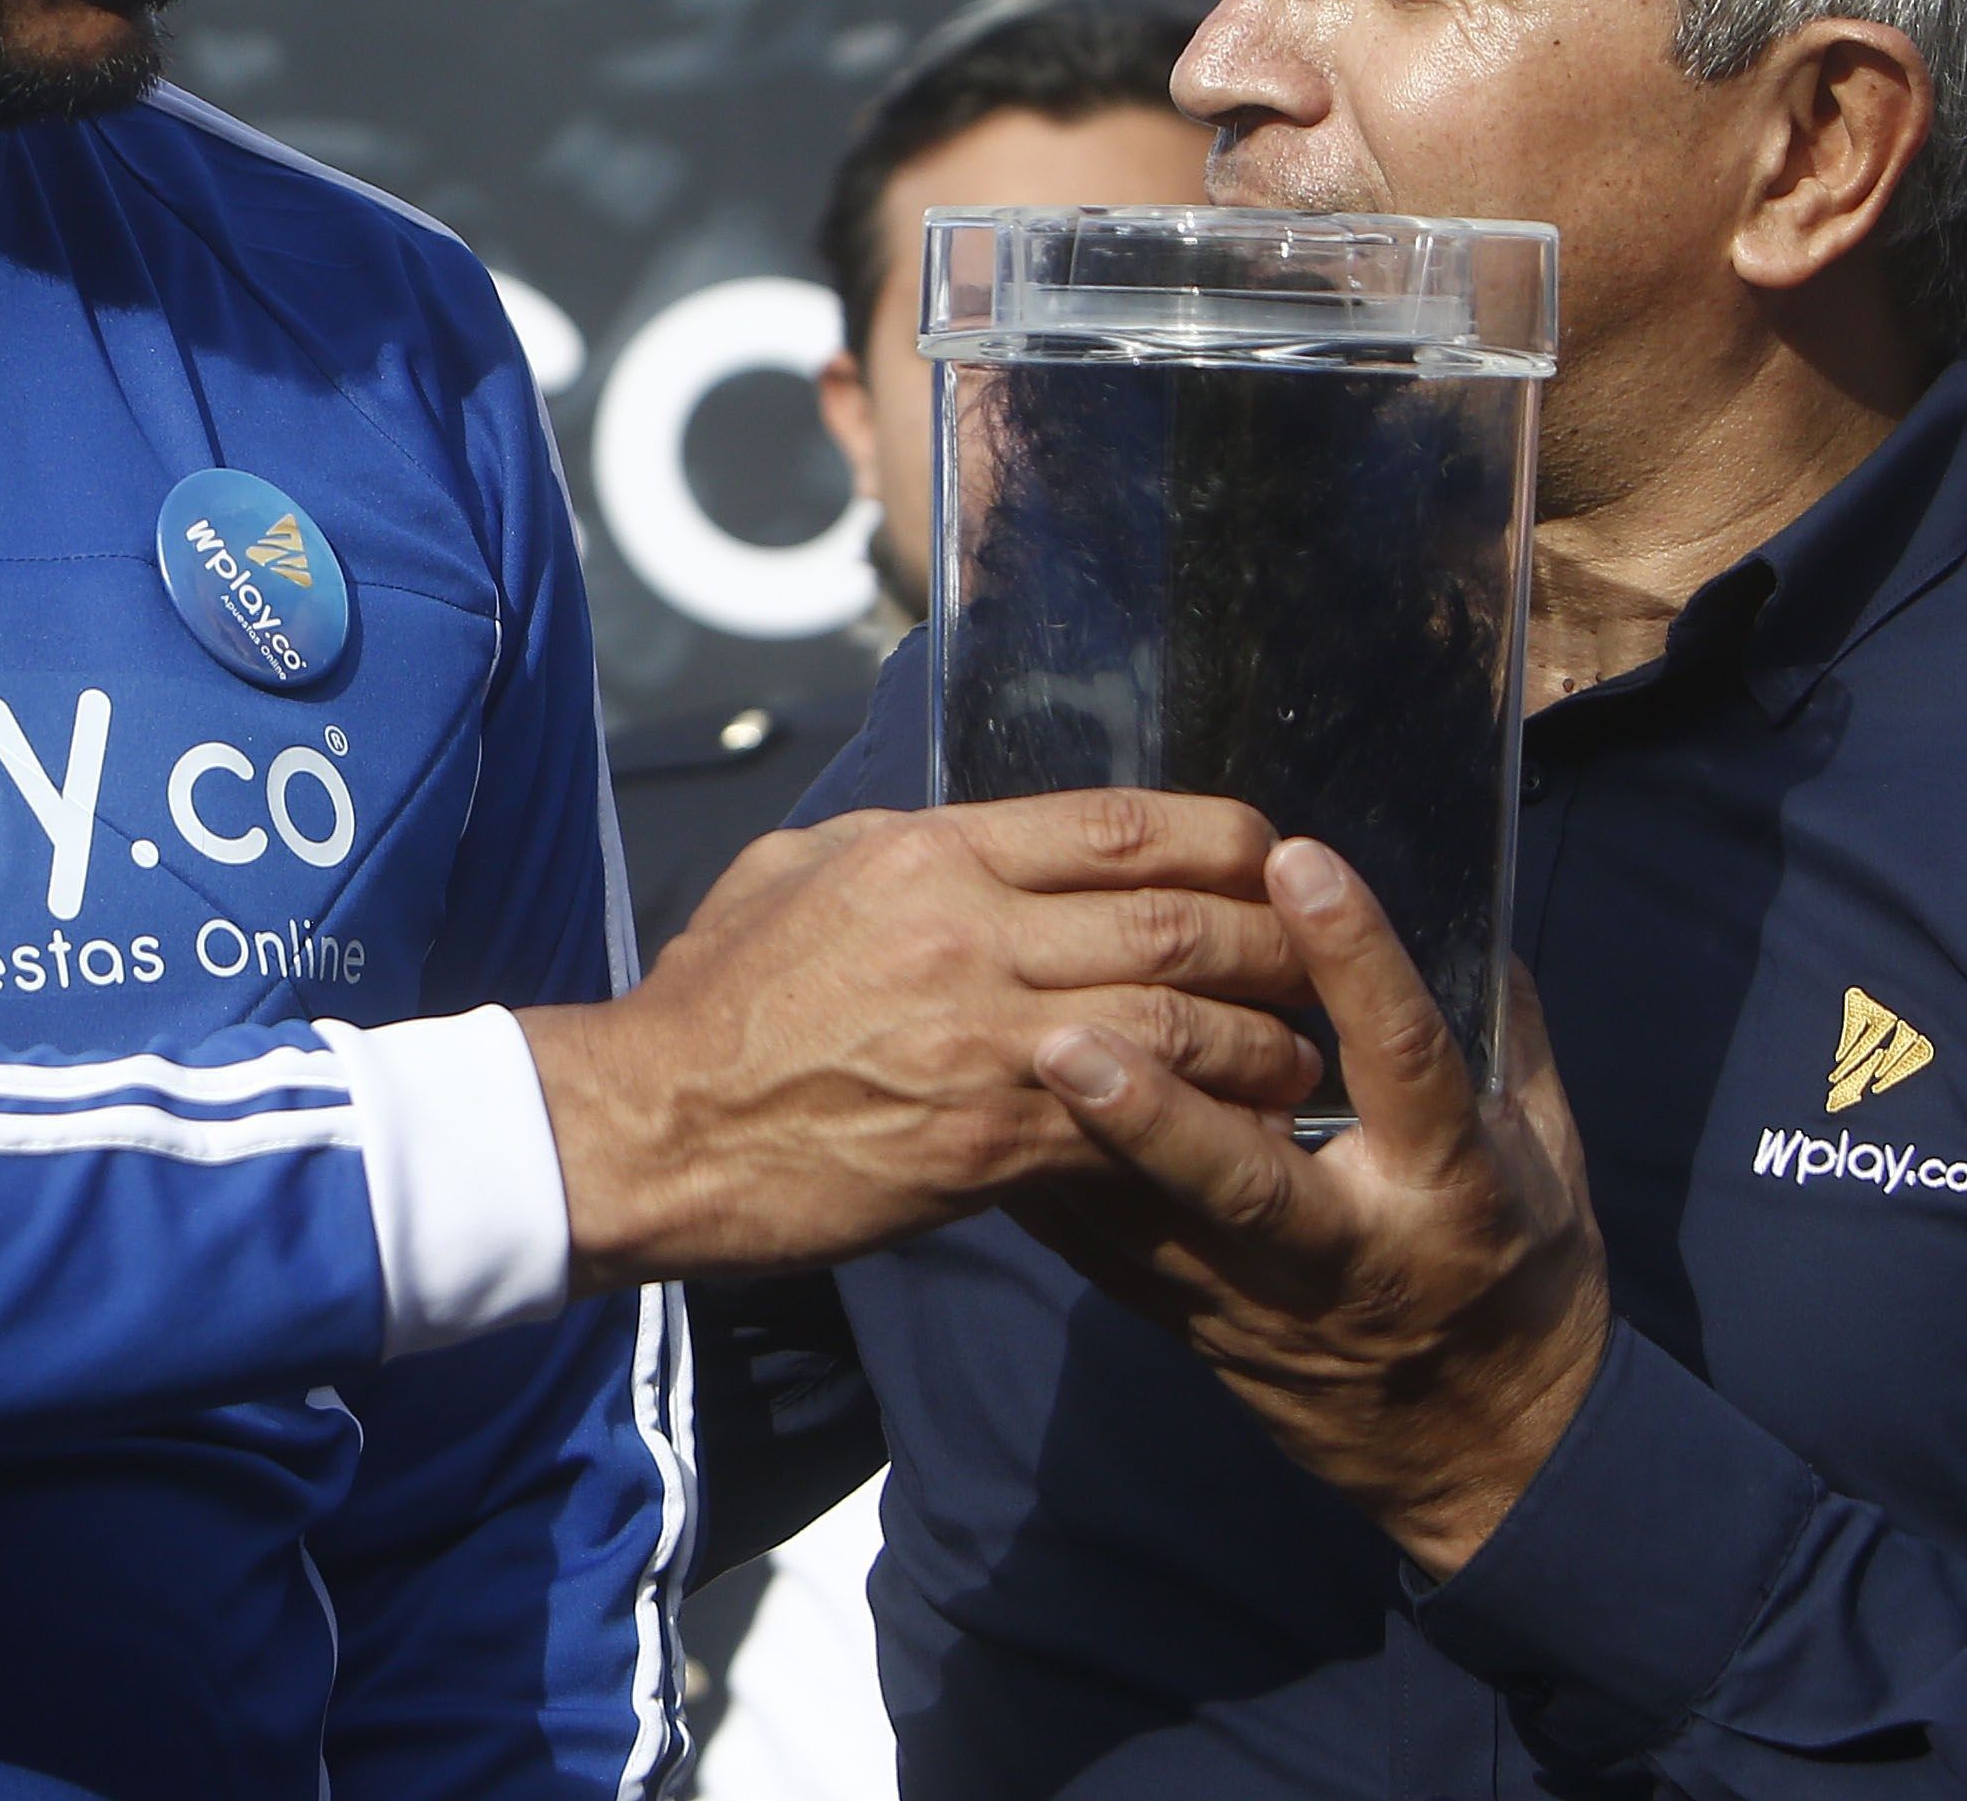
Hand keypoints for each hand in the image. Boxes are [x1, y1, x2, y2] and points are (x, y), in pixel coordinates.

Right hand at [518, 791, 1327, 1292]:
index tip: (1269, 863)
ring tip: (1302, 1061)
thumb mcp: (795, 873)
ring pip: (1175, 1025)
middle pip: (1172, 920)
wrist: (651, 1126)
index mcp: (931, 853)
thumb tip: (966, 833)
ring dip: (1259, 1045)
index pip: (1119, 824)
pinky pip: (1134, 1129)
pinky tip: (1244, 1143)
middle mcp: (969, 930)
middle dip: (1268, 943)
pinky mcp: (984, 1142)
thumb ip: (898, 847)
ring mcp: (983, 1038)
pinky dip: (1203, 1133)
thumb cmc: (713, 1001)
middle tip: (1315, 966)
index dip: (1221, 843)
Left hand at [1011, 836, 1609, 1576]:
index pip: (1406, 1061)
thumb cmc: (1520, 1266)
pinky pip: (1109, 1258)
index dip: (1356, 960)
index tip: (1298, 863)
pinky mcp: (1199, 1329)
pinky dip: (1046, 1188)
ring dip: (1072, 1148)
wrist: (1479, 1445)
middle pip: (1243, 1182)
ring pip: (1150, 1228)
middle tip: (1069, 1038)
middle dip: (1154, 1116)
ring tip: (1002, 1061)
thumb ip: (1500, 1034)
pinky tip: (989, 1118)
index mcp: (1454, 1189)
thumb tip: (1457, 906)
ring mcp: (1263, 1303)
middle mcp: (1348, 1251)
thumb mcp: (1546, 1151)